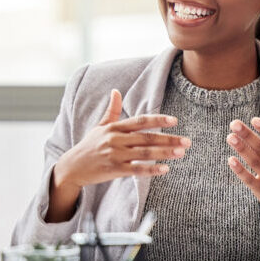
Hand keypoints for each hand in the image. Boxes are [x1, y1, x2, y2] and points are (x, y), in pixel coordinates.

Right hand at [48, 90, 188, 221]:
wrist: (72, 167)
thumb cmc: (89, 146)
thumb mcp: (99, 126)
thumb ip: (111, 110)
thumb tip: (115, 91)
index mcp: (114, 127)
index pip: (140, 121)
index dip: (158, 120)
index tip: (174, 120)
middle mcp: (115, 139)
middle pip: (147, 137)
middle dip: (168, 139)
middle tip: (187, 141)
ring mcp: (115, 154)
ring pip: (144, 153)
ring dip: (164, 153)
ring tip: (181, 153)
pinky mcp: (113, 169)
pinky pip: (136, 169)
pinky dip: (151, 169)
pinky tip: (165, 169)